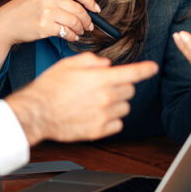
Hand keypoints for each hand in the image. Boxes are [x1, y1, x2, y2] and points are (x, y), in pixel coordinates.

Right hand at [0, 0, 99, 72]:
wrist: (5, 23)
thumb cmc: (23, 10)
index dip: (90, 2)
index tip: (96, 9)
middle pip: (78, 8)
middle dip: (87, 19)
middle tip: (88, 25)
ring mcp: (47, 11)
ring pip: (74, 21)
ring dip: (80, 29)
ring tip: (79, 32)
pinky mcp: (45, 26)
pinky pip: (67, 32)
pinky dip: (72, 36)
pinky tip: (71, 37)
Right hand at [5, 53, 158, 144]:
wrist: (37, 112)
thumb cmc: (50, 87)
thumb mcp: (68, 64)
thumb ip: (91, 61)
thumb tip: (105, 64)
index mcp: (100, 79)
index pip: (132, 73)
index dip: (145, 69)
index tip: (152, 68)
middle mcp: (106, 97)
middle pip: (129, 90)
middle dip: (120, 86)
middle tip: (102, 87)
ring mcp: (104, 115)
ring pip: (124, 107)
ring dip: (116, 103)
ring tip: (95, 102)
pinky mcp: (99, 130)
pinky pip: (118, 124)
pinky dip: (111, 119)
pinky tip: (95, 114)